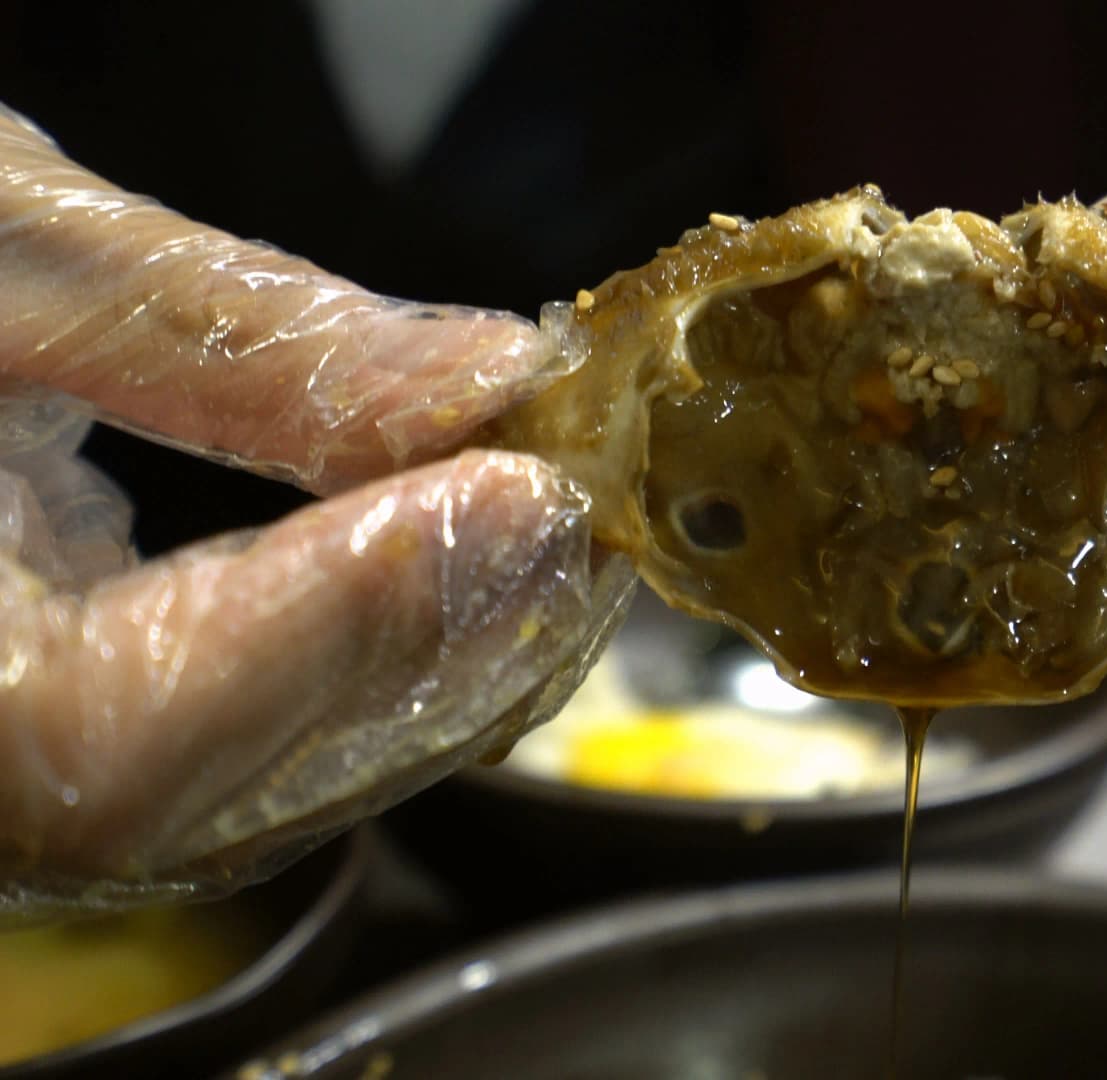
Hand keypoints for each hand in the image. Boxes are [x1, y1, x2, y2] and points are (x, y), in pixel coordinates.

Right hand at [0, 107, 633, 917]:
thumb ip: (238, 341)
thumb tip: (477, 388)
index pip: (113, 732)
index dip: (344, 623)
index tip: (522, 498)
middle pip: (203, 800)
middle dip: (430, 651)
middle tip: (583, 506)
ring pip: (227, 800)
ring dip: (423, 665)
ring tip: (546, 522)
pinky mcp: (24, 724)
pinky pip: (210, 753)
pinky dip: (354, 660)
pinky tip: (444, 557)